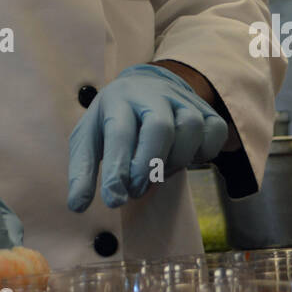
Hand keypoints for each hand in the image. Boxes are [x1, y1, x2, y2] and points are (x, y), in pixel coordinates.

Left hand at [68, 64, 228, 211]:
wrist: (148, 86)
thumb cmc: (115, 119)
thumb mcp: (90, 137)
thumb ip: (82, 171)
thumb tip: (76, 206)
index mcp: (118, 99)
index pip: (120, 133)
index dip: (117, 169)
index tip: (113, 200)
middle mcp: (152, 94)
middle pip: (159, 127)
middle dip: (148, 166)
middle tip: (136, 190)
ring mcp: (183, 100)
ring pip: (190, 128)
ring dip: (174, 162)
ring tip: (157, 174)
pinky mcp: (207, 110)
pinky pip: (215, 132)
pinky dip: (204, 153)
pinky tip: (183, 158)